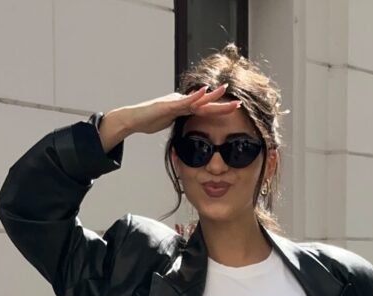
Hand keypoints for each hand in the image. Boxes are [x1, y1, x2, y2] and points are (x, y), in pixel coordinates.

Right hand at [120, 84, 240, 136]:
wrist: (133, 119)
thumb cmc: (148, 121)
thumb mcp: (169, 123)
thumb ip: (179, 122)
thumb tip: (187, 128)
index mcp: (183, 107)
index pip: (205, 109)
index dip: (220, 110)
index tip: (234, 110)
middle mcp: (182, 101)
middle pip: (206, 103)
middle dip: (223, 103)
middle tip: (239, 103)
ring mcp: (176, 101)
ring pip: (198, 99)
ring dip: (212, 96)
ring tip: (225, 91)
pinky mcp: (169, 104)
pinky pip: (185, 100)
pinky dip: (195, 96)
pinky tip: (204, 91)